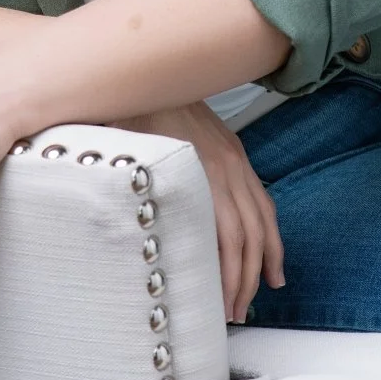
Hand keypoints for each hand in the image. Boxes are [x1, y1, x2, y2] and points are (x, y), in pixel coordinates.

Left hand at [119, 101, 284, 322]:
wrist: (152, 65)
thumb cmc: (132, 108)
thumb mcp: (122, 150)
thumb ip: (122, 185)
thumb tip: (108, 220)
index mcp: (202, 171)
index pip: (228, 237)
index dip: (228, 276)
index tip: (220, 306)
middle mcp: (227, 168)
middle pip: (250, 236)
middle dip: (245, 280)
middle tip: (235, 314)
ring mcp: (236, 160)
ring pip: (263, 221)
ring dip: (264, 262)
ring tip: (257, 297)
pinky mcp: (237, 154)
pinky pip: (263, 201)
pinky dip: (272, 233)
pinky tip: (272, 260)